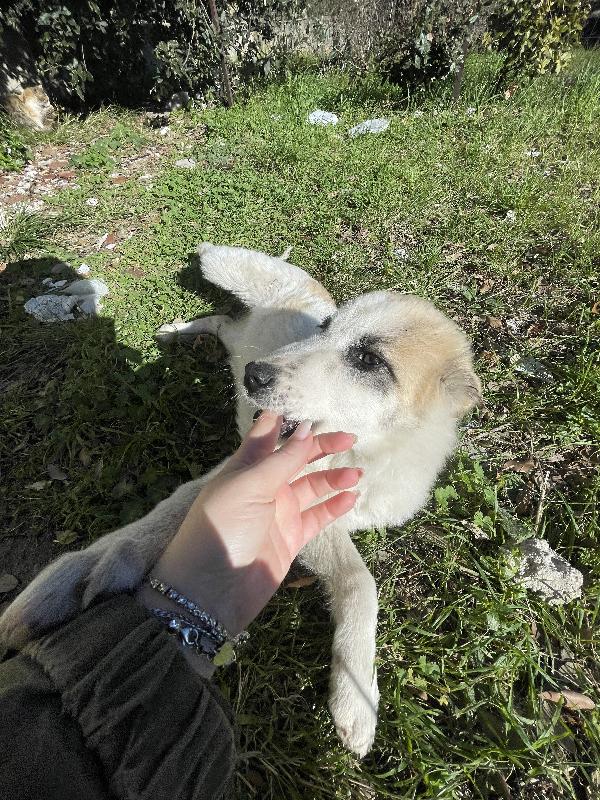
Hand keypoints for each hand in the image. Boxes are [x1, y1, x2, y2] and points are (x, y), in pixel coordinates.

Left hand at [139, 412, 359, 637]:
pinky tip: (351, 497)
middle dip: (321, 447)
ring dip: (333, 478)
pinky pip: (317, 517)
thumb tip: (307, 429)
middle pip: (296, 459)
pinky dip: (334, 506)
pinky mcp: (291, 539)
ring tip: (357, 473)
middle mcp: (263, 486)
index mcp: (245, 468)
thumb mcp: (248, 486)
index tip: (311, 404)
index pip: (267, 434)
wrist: (211, 592)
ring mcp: (278, 513)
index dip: (287, 420)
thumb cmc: (222, 528)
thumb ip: (281, 459)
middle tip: (349, 438)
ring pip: (312, 487)